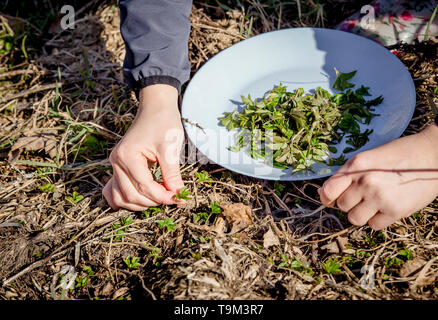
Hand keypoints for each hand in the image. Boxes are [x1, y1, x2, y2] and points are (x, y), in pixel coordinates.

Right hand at [103, 84, 184, 210]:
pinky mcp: (118, 166)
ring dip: (139, 203)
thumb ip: (172, 173)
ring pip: (120, 197)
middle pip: (131, 195)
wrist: (155, 108)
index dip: (163, 196)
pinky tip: (141, 200)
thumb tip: (178, 194)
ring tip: (159, 198)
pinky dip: (126, 199)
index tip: (179, 198)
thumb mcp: (170, 147)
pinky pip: (114, 190)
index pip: (144, 187)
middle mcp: (116, 161)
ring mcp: (115, 164)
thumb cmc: (163, 123)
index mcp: (127, 156)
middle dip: (153, 201)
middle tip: (172, 197)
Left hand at [318, 124, 437, 229]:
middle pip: (341, 206)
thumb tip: (323, 193)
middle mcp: (366, 182)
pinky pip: (374, 225)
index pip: (329, 191)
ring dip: (360, 214)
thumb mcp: (367, 158)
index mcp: (356, 166)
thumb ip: (346, 175)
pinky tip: (386, 207)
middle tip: (362, 195)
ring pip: (354, 219)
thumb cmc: (397, 155)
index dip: (327, 197)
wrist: (432, 155)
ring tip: (372, 203)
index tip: (331, 199)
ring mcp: (381, 197)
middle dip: (349, 203)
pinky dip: (377, 220)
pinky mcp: (396, 211)